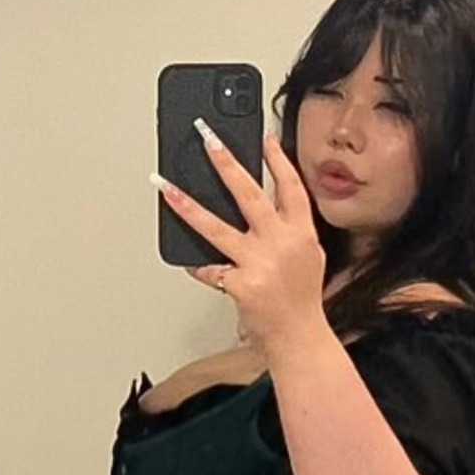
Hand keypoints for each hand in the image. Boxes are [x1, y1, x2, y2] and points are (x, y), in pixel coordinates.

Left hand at [157, 124, 327, 355]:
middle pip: (248, 193)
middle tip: (207, 139)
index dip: (278, 159)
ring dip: (186, 204)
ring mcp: (259, 263)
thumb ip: (289, 230)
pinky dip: (198, 265)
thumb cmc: (301, 300)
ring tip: (165, 187)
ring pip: (215, 226)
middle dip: (226, 162)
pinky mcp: (240, 284)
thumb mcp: (309, 257)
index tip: (264, 136)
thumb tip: (262, 207)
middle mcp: (281, 243)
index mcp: (302, 233)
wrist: (299, 338)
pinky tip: (187, 259)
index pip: (291, 187)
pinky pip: (210, 269)